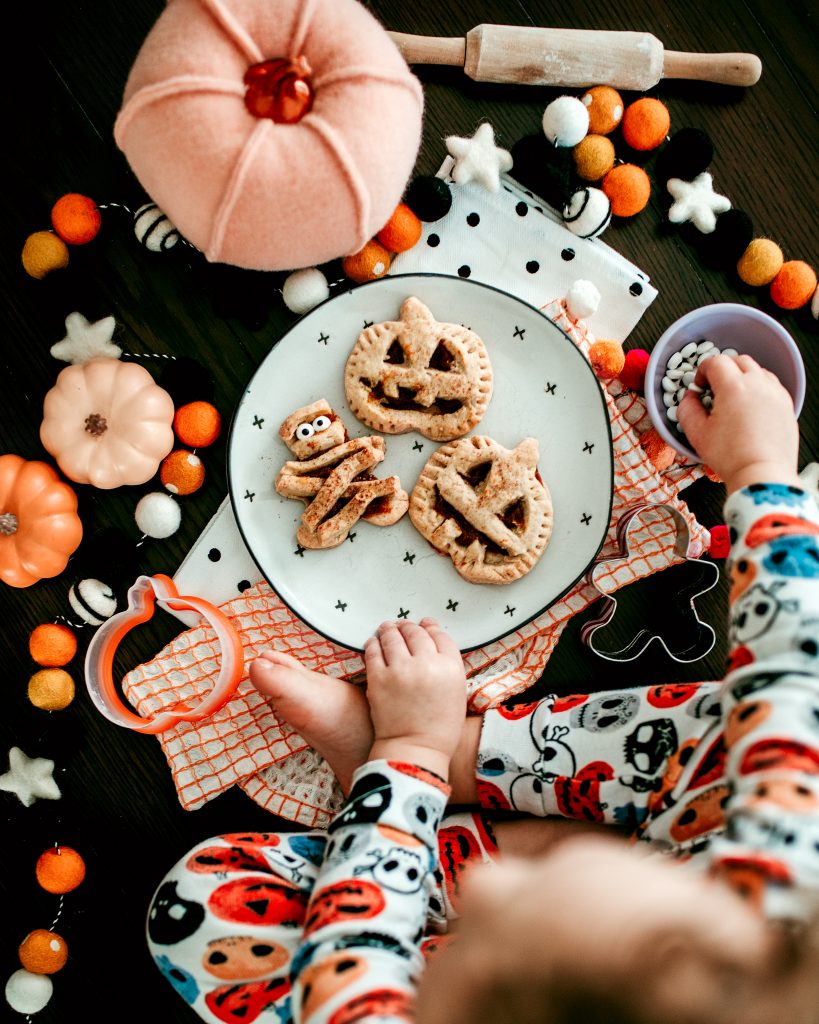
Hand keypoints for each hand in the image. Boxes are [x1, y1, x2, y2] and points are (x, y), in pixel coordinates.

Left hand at [364, 618, 465, 778]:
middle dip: (409, 626)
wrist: (414, 750)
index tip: (426, 624)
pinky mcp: (378, 678)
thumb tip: (433, 641)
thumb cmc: (439, 728)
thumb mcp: (456, 693)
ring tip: (387, 628)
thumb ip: (448, 666)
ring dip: (390, 629)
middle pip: (416, 632)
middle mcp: (426, 664)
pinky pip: (373, 650)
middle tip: (403, 626)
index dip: (431, 627)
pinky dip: (374, 643)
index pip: (440, 636)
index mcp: (450, 668)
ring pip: (393, 636)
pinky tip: (374, 642)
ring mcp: (400, 670)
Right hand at [677, 354, 799, 493]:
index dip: (703, 370)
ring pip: (758, 371)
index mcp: (734, 387)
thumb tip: (689, 398)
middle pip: (739, 360)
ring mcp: (776, 394)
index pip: (716, 362)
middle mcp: (758, 385)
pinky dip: (760, 389)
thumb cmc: (733, 457)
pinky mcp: (787, 406)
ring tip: (734, 396)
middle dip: (724, 369)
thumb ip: (687, 409)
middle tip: (714, 386)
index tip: (700, 384)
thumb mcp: (697, 434)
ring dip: (743, 377)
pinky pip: (772, 386)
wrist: (762, 474)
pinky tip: (751, 406)